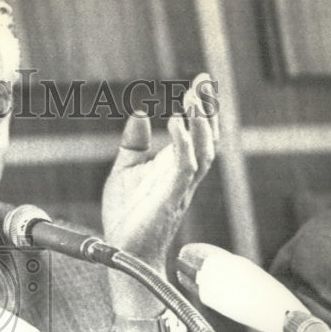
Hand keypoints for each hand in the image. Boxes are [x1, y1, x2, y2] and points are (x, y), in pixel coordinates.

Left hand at [101, 74, 219, 272]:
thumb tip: (141, 111)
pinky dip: (183, 144)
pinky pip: (184, 168)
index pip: (197, 132)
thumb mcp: (126, 169)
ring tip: (193, 96)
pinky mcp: (170, 199)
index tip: (201, 79)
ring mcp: (179, 187)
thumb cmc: (127, 215)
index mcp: (176, 166)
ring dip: (201, 123)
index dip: (202, 106)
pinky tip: (175, 123)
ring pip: (204, 151)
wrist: (122, 251)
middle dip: (208, 109)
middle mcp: (184, 175)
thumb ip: (135, 141)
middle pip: (208, 137)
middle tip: (204, 80)